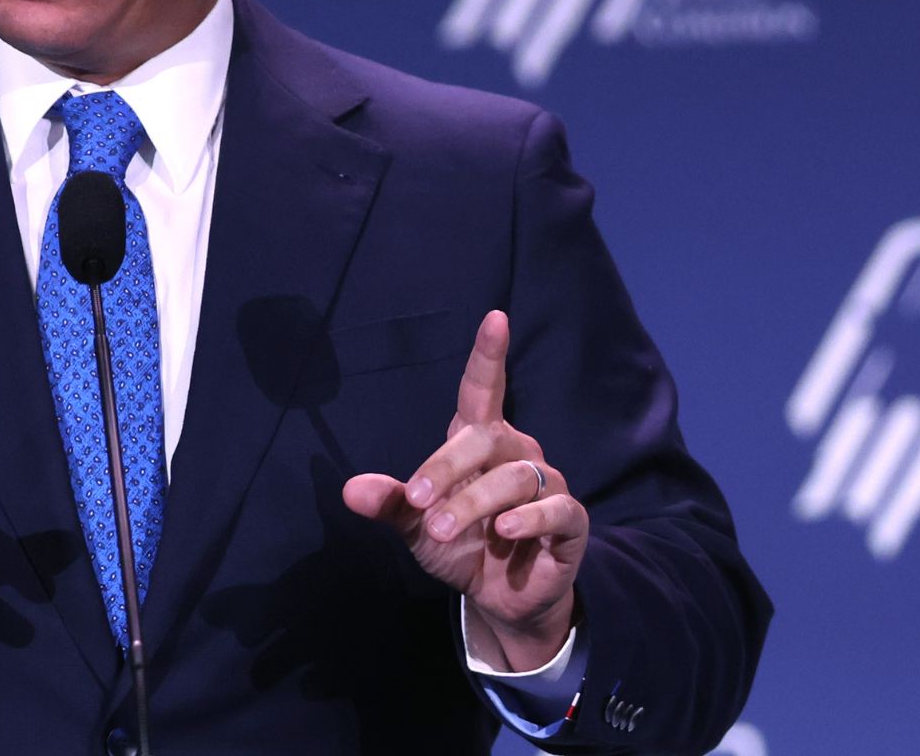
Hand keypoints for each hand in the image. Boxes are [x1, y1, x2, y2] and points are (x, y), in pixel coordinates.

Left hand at [341, 311, 586, 671]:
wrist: (499, 601)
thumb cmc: (462, 547)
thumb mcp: (418, 527)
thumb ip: (392, 504)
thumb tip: (349, 489)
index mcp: (480, 442)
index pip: (484, 390)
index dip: (489, 355)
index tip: (495, 318)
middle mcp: (517, 453)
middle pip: (486, 439)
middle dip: (446, 468)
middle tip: (418, 503)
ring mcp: (548, 485)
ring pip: (515, 477)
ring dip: (474, 503)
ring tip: (442, 531)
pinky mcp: (570, 521)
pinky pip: (556, 508)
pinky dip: (529, 518)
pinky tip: (505, 531)